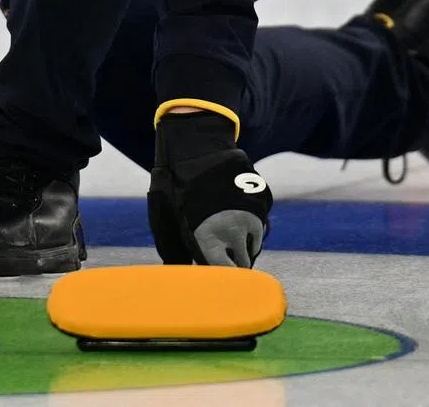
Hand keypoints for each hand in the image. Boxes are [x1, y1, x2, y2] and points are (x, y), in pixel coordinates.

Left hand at [148, 110, 272, 267]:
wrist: (197, 147)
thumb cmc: (177, 187)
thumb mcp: (167, 220)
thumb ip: (174, 251)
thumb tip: (181, 275)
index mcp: (208, 238)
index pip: (224, 275)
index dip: (222, 280)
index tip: (218, 282)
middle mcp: (233, 230)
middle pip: (243, 265)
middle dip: (234, 267)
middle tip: (222, 262)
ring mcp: (250, 215)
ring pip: (253, 247)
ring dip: (243, 248)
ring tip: (226, 238)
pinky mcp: (260, 203)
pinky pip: (260, 228)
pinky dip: (251, 230)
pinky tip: (235, 220)